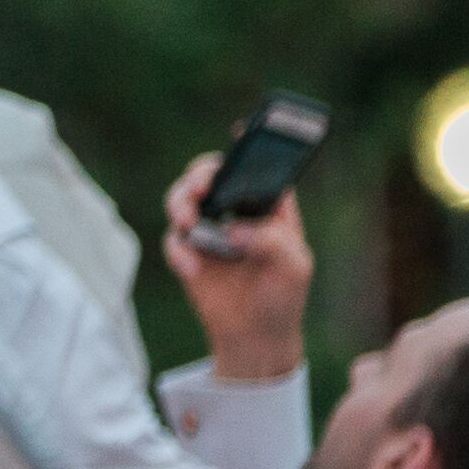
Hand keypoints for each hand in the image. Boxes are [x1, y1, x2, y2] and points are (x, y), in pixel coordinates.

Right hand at [161, 156, 315, 378]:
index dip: (249, 147)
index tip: (242, 132)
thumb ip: (272, 243)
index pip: (258, 167)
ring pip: (184, 198)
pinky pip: (174, 239)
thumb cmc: (282, 297)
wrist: (255, 337)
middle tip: (201, 190)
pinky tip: (192, 270)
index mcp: (269, 206)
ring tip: (187, 223)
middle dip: (200, 175)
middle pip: (211, 174)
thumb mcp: (293, 268)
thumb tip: (236, 230)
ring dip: (180, 204)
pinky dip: (178, 251)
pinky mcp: (188, 252)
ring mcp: (209, 229)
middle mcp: (236, 210)